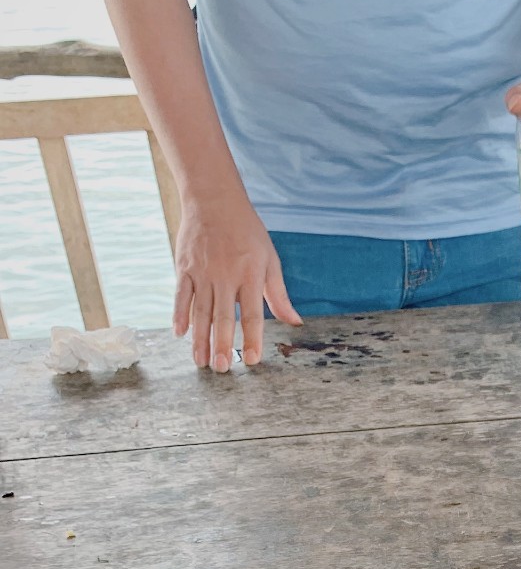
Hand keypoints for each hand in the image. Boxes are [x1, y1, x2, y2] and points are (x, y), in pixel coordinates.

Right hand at [174, 189, 300, 371]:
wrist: (214, 199)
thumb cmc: (247, 232)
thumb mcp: (269, 259)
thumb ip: (278, 294)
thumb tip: (295, 322)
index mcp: (250, 275)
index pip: (252, 314)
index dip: (253, 338)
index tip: (253, 360)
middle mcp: (226, 276)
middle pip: (223, 317)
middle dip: (223, 345)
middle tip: (222, 369)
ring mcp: (202, 271)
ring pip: (200, 311)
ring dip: (200, 339)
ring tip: (201, 362)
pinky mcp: (184, 266)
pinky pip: (181, 295)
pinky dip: (179, 315)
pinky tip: (180, 334)